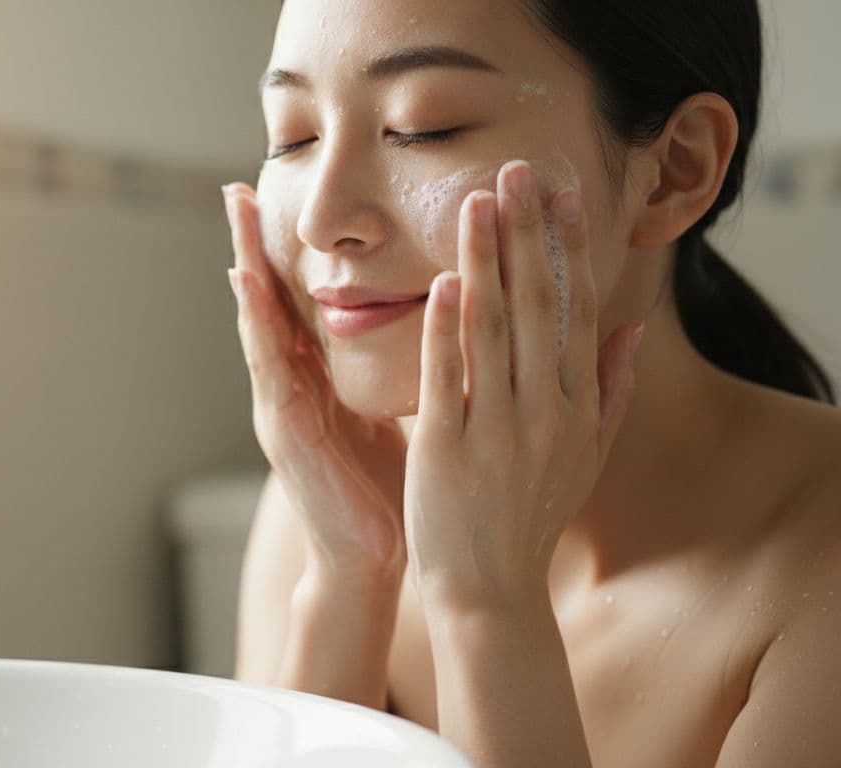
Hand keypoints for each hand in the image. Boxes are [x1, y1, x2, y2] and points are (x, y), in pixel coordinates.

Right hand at [224, 183, 408, 586]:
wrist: (370, 560)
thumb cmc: (386, 489)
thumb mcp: (390, 413)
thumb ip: (391, 372)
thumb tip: (433, 327)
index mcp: (317, 380)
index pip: (301, 304)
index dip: (289, 254)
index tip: (281, 201)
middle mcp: (291, 386)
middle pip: (269, 302)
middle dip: (252, 245)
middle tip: (237, 187)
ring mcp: (279, 406)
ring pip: (259, 322)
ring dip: (244, 265)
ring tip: (233, 214)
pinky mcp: (282, 430)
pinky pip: (267, 365)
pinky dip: (255, 322)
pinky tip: (246, 284)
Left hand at [403, 161, 643, 608]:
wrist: (488, 588)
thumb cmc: (531, 516)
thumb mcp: (586, 456)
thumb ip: (612, 389)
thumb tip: (632, 327)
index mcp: (577, 407)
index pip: (575, 311)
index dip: (568, 249)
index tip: (561, 195)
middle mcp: (545, 412)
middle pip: (536, 306)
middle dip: (527, 233)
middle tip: (517, 170)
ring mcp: (496, 430)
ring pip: (492, 329)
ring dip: (485, 260)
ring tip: (476, 202)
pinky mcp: (444, 448)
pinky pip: (447, 377)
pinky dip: (445, 328)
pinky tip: (441, 282)